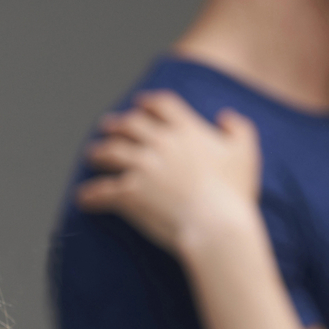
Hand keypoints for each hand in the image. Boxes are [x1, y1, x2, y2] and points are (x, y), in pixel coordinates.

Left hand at [75, 91, 261, 256]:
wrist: (216, 225)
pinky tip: (83, 198)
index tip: (139, 103)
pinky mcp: (129, 192)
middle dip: (117, 124)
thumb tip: (225, 116)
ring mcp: (142, 166)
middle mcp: (161, 143)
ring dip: (99, 152)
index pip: (161, 106)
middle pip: (130, 125)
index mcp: (187, 130)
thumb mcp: (246, 153)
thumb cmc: (234, 193)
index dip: (148, 103)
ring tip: (92, 155)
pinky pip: (102, 190)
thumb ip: (238, 129)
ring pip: (111, 152)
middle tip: (107, 126)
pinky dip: (90, 194)